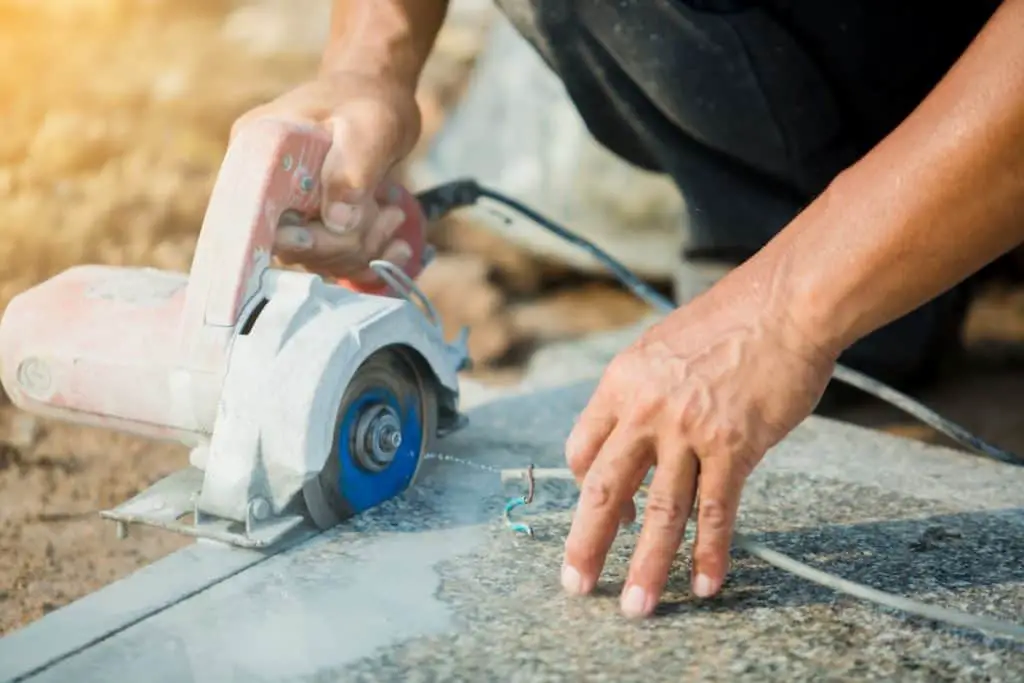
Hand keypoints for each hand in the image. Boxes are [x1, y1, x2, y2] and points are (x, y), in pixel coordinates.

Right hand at [231, 72, 422, 284]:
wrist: (376, 98)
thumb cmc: (369, 101)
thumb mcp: (368, 126)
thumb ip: (351, 171)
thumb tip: (337, 224)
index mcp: (256, 154)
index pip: (257, 216)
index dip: (294, 237)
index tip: (330, 231)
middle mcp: (264, 188)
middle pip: (293, 248)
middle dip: (346, 242)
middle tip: (387, 213)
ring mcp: (289, 212)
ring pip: (321, 260)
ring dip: (364, 247)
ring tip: (393, 214)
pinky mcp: (314, 228)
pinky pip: (337, 263)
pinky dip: (371, 261)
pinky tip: (398, 248)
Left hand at [560, 274, 835, 617]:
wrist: (784, 305)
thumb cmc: (727, 323)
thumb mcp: (660, 348)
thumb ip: (640, 393)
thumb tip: (633, 437)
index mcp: (620, 383)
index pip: (583, 449)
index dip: (587, 487)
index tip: (604, 510)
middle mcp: (646, 411)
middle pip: (605, 489)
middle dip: (587, 544)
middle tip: (576, 585)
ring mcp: (689, 431)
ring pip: (661, 512)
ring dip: (647, 566)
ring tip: (636, 607)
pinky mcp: (734, 446)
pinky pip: (716, 510)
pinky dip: (710, 552)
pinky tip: (704, 583)